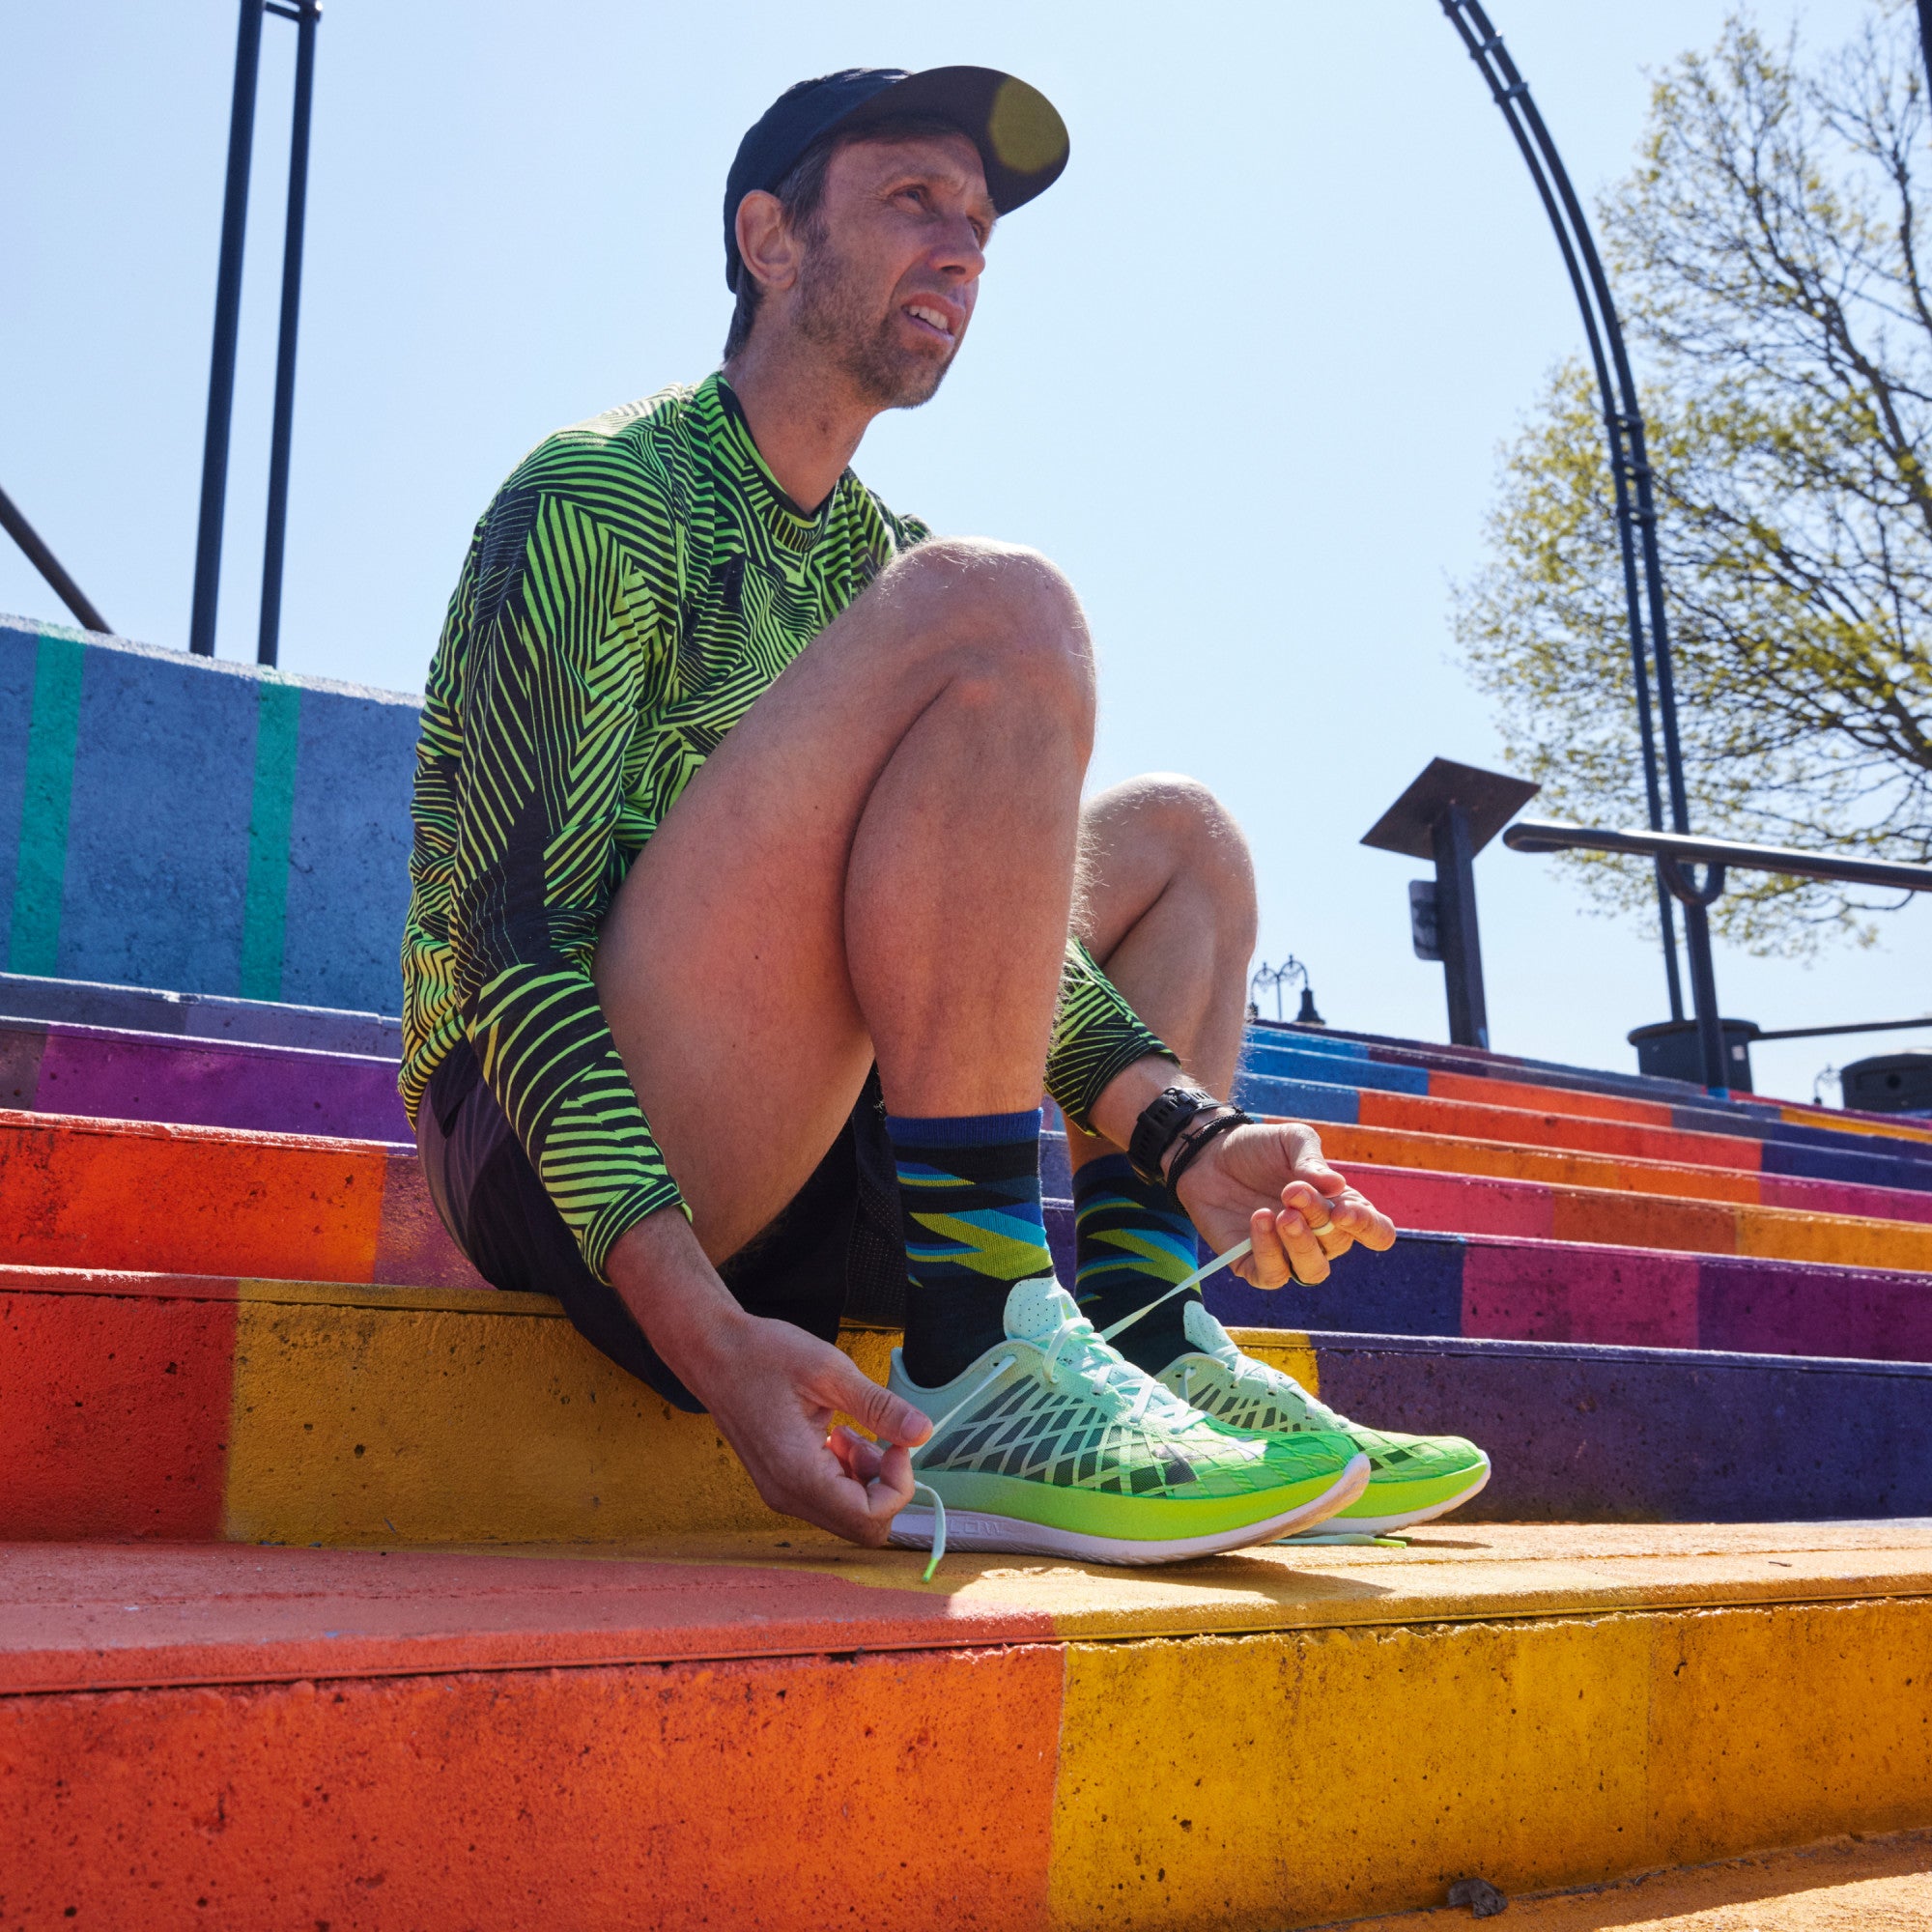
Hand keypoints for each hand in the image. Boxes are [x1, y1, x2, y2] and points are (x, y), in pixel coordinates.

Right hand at [606, 1212, 932, 1544]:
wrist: (711, 1352)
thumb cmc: (763, 1355)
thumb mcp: (829, 1370)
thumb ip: (878, 1407)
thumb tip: (924, 1432)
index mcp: (799, 1473)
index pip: (870, 1518)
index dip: (898, 1485)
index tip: (897, 1442)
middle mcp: (788, 1496)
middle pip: (861, 1526)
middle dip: (884, 1485)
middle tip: (880, 1438)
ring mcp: (781, 1493)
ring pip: (846, 1514)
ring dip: (865, 1478)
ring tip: (853, 1430)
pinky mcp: (780, 1483)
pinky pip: (827, 1499)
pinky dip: (845, 1474)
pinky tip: (837, 1434)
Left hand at [1171, 1118, 1395, 1289]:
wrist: (1209, 1154)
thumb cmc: (1259, 1148)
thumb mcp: (1291, 1141)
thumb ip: (1313, 1161)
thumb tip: (1337, 1187)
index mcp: (1339, 1206)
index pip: (1376, 1232)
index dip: (1369, 1228)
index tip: (1345, 1210)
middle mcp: (1319, 1236)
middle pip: (1338, 1245)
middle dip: (1319, 1218)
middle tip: (1292, 1190)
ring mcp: (1288, 1253)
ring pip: (1312, 1271)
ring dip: (1301, 1245)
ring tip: (1282, 1214)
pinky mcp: (1254, 1264)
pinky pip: (1273, 1275)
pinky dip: (1269, 1251)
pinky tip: (1260, 1219)